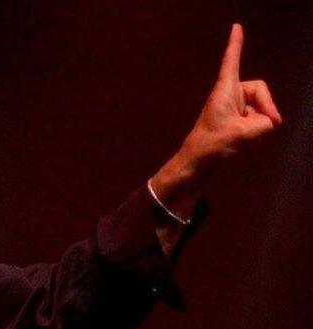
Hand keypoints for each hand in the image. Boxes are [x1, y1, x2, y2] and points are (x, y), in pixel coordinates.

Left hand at [183, 23, 282, 165]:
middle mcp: (228, 96)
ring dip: (260, 122)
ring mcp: (232, 110)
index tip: (236, 27)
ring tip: (246, 138)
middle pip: (259, 90)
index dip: (235, 45)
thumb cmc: (211, 146)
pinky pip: (256, 121)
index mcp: (224, 91)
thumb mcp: (242, 133)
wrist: (194, 166)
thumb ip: (264, 123)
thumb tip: (269, 122)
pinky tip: (247, 143)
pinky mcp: (234, 123)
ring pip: (260, 109)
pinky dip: (257, 130)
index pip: (231, 62)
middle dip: (267, 105)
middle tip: (269, 123)